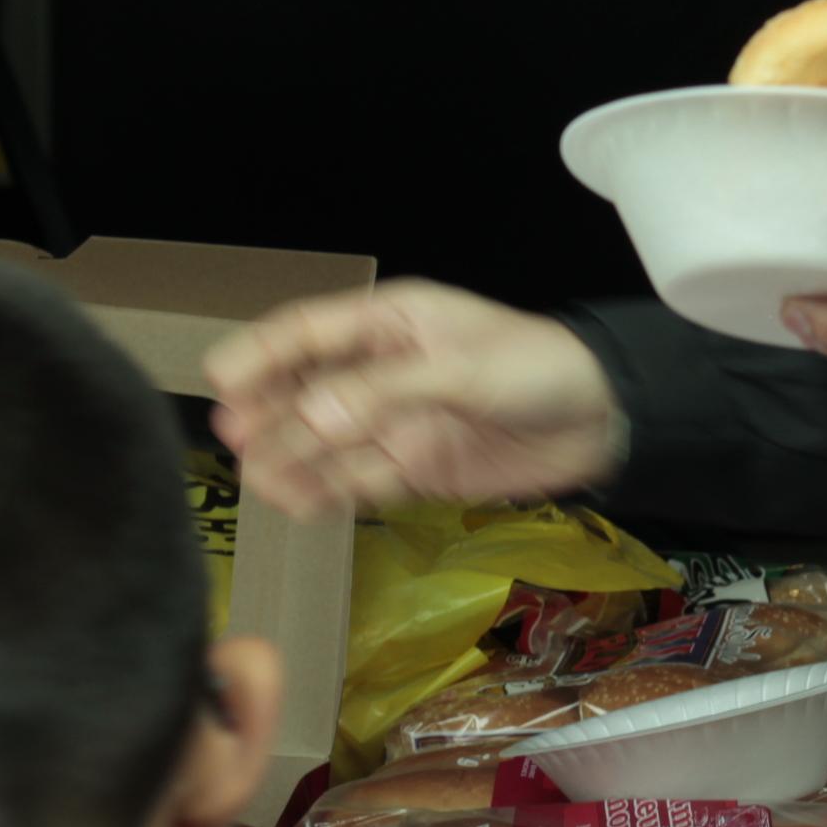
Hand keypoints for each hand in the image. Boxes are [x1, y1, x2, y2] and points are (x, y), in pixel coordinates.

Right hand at [205, 280, 624, 520]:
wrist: (604, 421)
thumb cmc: (541, 369)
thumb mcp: (463, 371)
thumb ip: (385, 395)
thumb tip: (311, 417)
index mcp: (392, 323)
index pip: (311, 332)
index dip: (264, 353)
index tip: (222, 379)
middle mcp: (384, 371)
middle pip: (308, 390)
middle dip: (271, 413)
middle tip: (235, 440)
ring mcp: (397, 421)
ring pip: (327, 441)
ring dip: (292, 458)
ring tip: (258, 479)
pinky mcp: (414, 467)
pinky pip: (357, 479)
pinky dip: (327, 492)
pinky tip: (298, 502)